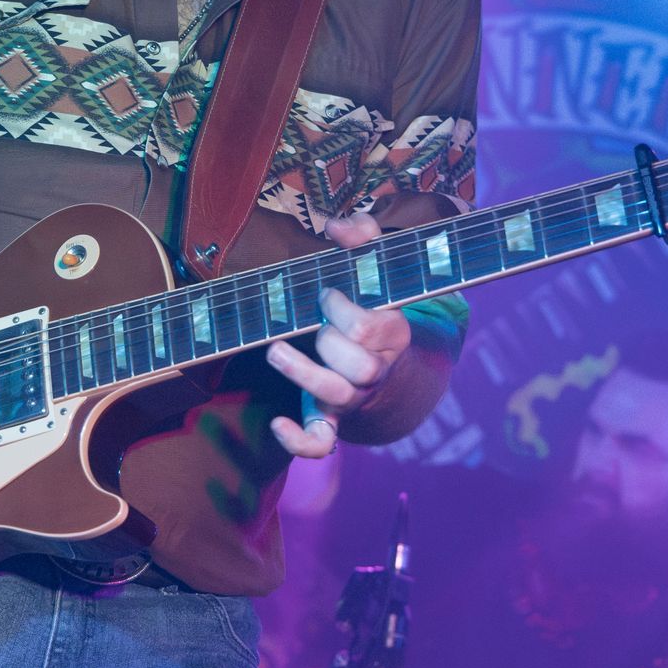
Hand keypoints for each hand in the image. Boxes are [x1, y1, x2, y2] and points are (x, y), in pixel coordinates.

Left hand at [266, 212, 410, 459]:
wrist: (386, 361)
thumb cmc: (372, 304)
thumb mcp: (373, 267)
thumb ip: (362, 237)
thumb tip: (336, 225)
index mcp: (392, 332)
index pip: (370, 328)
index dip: (343, 309)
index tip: (326, 294)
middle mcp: (376, 369)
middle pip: (359, 365)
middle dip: (330, 339)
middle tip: (314, 320)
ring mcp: (354, 396)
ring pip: (339, 396)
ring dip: (304, 374)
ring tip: (275, 350)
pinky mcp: (332, 417)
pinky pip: (322, 442)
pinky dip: (299, 440)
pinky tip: (277, 422)